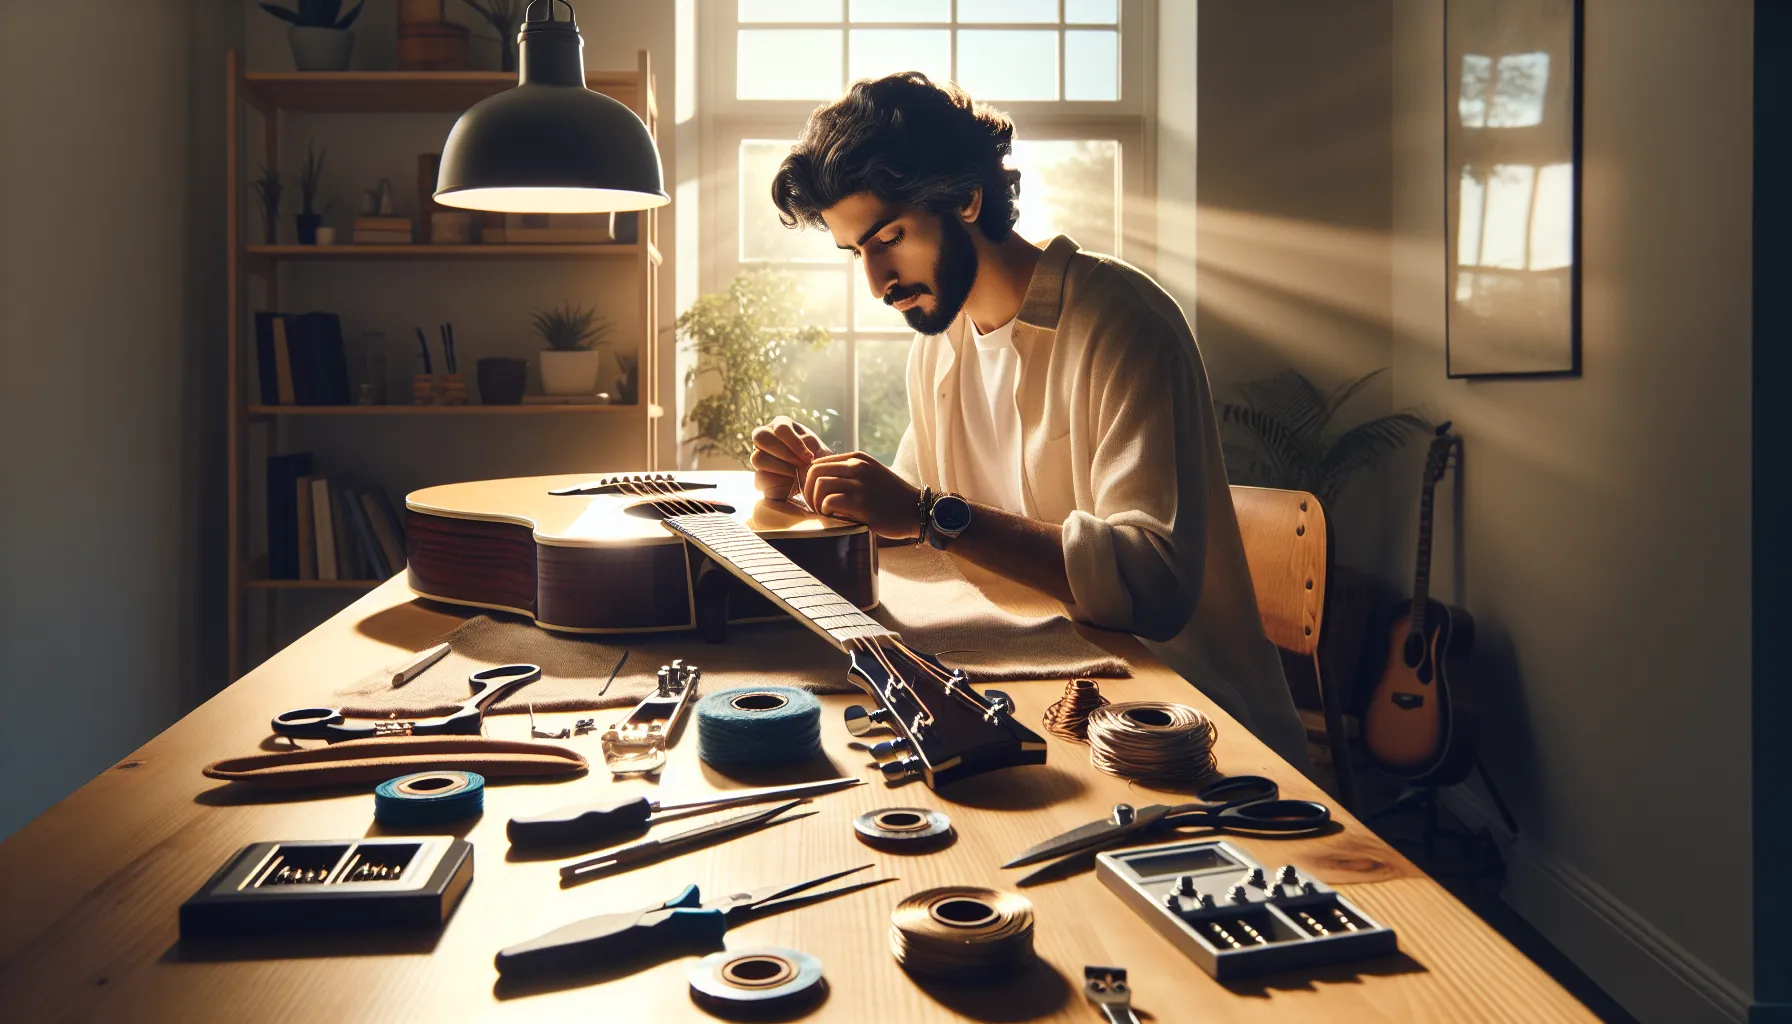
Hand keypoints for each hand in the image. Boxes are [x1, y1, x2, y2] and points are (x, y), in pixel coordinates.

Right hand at [749, 416, 830, 499]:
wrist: (814, 481)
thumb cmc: (817, 460)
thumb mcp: (819, 450)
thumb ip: (810, 446)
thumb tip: (799, 449)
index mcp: (781, 424)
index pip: (781, 428)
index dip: (794, 443)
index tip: (809, 457)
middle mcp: (765, 436)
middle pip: (760, 437)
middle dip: (784, 454)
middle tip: (801, 465)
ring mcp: (758, 455)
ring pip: (757, 458)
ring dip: (781, 468)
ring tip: (797, 475)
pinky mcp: (759, 475)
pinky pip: (759, 478)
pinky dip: (777, 483)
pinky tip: (790, 485)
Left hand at [803, 451, 921, 539]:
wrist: (916, 510)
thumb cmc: (891, 496)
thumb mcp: (871, 474)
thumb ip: (850, 473)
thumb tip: (820, 480)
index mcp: (858, 458)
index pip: (819, 462)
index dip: (809, 481)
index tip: (814, 496)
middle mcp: (858, 467)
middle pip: (814, 471)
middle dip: (807, 491)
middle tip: (814, 506)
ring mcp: (860, 485)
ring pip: (820, 486)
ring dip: (816, 502)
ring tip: (824, 513)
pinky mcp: (862, 504)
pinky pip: (830, 502)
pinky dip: (827, 512)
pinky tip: (835, 518)